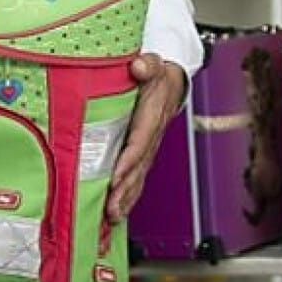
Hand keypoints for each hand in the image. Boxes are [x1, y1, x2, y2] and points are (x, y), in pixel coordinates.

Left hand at [105, 54, 188, 222]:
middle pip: (138, 168)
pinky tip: (116, 212)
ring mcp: (148, 150)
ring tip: (112, 217)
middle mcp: (151, 138)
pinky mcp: (142, 155)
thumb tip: (139, 67)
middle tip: (110, 209)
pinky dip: (127, 196)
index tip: (115, 176)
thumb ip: (147, 65)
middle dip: (124, 190)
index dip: (128, 161)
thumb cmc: (157, 74)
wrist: (171, 83)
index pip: (140, 142)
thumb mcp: (154, 64)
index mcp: (152, 117)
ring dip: (125, 199)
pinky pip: (135, 178)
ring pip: (137, 178)